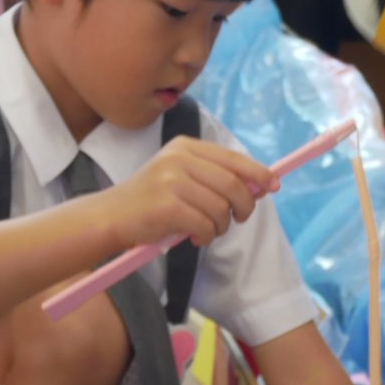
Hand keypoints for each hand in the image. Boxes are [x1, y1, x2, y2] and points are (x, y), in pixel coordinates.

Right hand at [105, 135, 274, 248]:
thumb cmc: (151, 201)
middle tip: (236, 220)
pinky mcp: (166, 205)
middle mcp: (179, 158)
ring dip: (220, 226)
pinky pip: (205, 224)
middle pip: (234, 185)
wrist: (110, 216)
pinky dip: (206, 236)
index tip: (273, 186)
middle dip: (244, 207)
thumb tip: (262, 184)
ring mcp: (171, 180)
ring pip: (221, 208)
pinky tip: (194, 237)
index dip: (258, 174)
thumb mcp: (181, 177)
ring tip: (205, 230)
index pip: (234, 159)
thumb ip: (216, 177)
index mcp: (186, 147)